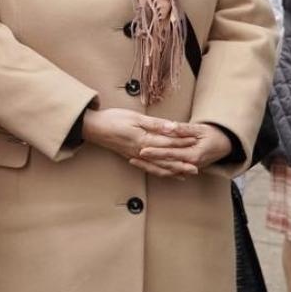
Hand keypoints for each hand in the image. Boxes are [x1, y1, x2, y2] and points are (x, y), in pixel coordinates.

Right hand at [81, 108, 201, 177]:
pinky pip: (149, 168)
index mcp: (144, 139)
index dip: (183, 142)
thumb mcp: (135, 117)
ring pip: (158, 167)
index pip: (168, 142)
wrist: (93, 128)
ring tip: (185, 174)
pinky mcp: (131, 157)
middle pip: (166, 159)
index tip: (196, 142)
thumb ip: (155, 124)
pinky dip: (160, 172)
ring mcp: (136, 156)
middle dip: (182, 163)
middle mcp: (142, 151)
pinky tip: (166, 173)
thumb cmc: (113, 119)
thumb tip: (173, 128)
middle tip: (197, 167)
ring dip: (173, 171)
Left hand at [134, 123, 235, 174]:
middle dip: (147, 162)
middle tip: (132, 157)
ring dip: (149, 166)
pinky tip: (144, 165)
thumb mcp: (200, 129)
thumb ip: (183, 128)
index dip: (155, 152)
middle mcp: (190, 164)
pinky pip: (169, 170)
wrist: (225, 145)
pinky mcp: (185, 168)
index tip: (142, 149)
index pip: (170, 154)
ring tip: (133, 161)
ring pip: (165, 170)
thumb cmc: (213, 134)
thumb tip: (169, 126)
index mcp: (194, 155)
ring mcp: (188, 168)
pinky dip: (156, 168)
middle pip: (165, 165)